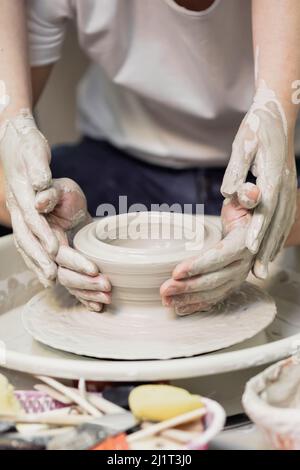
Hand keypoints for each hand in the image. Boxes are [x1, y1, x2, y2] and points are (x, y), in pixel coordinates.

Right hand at [0, 110, 57, 285]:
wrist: (16, 144)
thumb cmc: (28, 148)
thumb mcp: (34, 154)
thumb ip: (39, 173)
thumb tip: (40, 195)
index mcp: (20, 193)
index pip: (32, 218)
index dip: (43, 234)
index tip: (56, 248)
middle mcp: (17, 208)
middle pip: (27, 238)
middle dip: (40, 258)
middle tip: (54, 275)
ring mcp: (18, 216)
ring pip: (26, 245)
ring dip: (37, 264)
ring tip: (50, 281)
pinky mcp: (24, 221)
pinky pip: (28, 244)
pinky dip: (36, 260)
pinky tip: (45, 274)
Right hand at [36, 178, 111, 311]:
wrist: (60, 202)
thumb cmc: (61, 194)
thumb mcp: (58, 188)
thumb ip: (50, 194)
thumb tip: (39, 202)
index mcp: (41, 233)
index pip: (56, 251)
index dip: (74, 261)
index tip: (93, 268)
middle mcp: (45, 251)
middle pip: (62, 271)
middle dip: (84, 280)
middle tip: (106, 284)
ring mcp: (53, 261)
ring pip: (67, 281)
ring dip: (86, 292)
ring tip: (107, 297)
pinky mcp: (63, 266)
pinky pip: (71, 285)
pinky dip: (83, 297)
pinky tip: (96, 306)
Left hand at [160, 183, 259, 315]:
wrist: (255, 226)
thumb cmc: (244, 210)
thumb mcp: (245, 198)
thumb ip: (246, 195)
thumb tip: (250, 192)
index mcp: (245, 242)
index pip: (221, 256)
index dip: (199, 265)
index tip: (176, 271)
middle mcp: (244, 263)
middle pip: (215, 279)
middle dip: (188, 286)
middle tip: (164, 290)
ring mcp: (239, 276)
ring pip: (213, 292)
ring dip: (189, 299)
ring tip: (166, 301)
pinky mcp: (232, 283)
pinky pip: (215, 298)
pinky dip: (197, 305)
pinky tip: (180, 308)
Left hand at [221, 83, 296, 278]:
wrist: (278, 112)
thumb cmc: (256, 127)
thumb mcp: (244, 142)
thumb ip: (238, 168)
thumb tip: (230, 191)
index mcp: (272, 172)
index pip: (266, 205)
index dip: (258, 227)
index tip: (250, 247)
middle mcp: (284, 183)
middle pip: (276, 220)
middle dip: (267, 247)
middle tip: (258, 271)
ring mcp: (289, 187)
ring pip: (283, 222)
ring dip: (274, 246)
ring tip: (264, 268)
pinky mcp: (287, 189)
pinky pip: (285, 217)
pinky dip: (279, 235)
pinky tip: (272, 248)